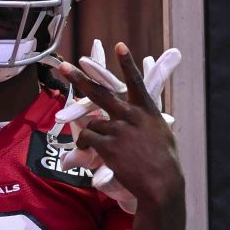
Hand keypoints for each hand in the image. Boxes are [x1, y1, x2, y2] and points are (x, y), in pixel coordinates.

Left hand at [54, 42, 183, 213]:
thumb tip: (142, 121)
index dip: (127, 63)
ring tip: (92, 145)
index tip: (119, 45)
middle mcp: (131, 115)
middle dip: (80, 78)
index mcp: (147, 111)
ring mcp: (119, 129)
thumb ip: (148, 124)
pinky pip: (88, 138)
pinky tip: (86, 150)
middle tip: (64, 67)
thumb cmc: (165, 164)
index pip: (136, 81)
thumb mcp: (162, 135)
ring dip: (89, 131)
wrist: (161, 184)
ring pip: (92, 122)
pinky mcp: (108, 145)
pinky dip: (84, 143)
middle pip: (101, 92)